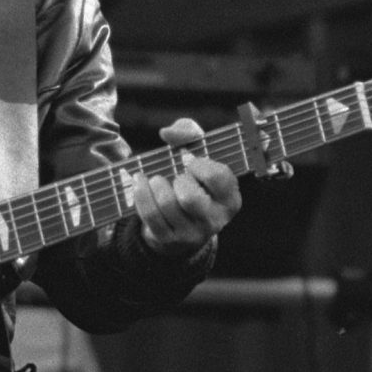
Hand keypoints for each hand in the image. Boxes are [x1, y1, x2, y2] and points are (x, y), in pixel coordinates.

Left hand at [135, 117, 240, 256]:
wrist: (178, 218)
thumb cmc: (192, 177)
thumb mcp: (197, 152)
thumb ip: (188, 132)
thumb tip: (167, 133)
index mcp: (230, 199)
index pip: (217, 177)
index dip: (199, 164)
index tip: (191, 162)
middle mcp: (216, 220)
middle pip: (190, 197)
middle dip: (178, 180)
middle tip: (177, 177)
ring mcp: (192, 233)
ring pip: (167, 205)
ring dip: (156, 185)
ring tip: (157, 179)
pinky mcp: (169, 240)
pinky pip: (150, 215)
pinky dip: (141, 194)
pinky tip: (140, 183)